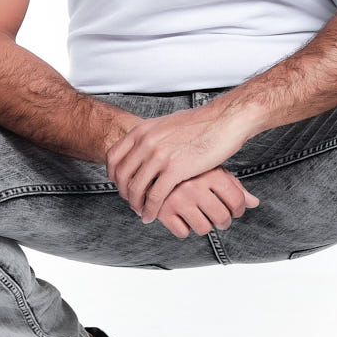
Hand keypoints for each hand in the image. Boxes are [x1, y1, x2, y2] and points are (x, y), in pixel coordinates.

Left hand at [105, 100, 254, 222]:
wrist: (223, 121)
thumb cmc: (201, 124)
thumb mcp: (166, 125)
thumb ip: (152, 136)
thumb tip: (144, 145)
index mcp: (142, 130)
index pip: (113, 157)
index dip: (113, 176)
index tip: (120, 185)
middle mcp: (146, 141)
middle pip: (121, 175)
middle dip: (124, 193)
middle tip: (131, 202)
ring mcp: (159, 155)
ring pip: (136, 188)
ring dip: (136, 205)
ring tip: (141, 212)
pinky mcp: (175, 169)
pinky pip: (155, 196)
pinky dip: (150, 210)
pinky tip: (152, 215)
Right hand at [152, 166, 259, 238]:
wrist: (150, 159)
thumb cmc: (188, 166)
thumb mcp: (212, 168)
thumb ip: (234, 185)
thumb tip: (255, 203)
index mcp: (210, 172)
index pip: (237, 201)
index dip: (239, 210)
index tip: (234, 210)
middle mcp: (195, 185)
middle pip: (222, 218)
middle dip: (223, 222)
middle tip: (219, 218)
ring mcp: (177, 198)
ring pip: (203, 228)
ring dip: (204, 225)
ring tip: (199, 215)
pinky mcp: (162, 210)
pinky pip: (183, 232)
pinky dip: (183, 227)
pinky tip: (181, 216)